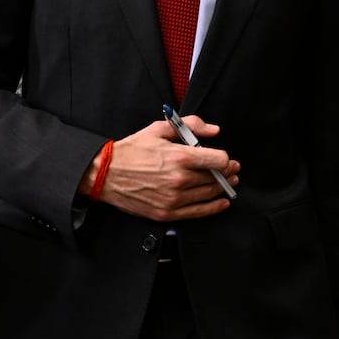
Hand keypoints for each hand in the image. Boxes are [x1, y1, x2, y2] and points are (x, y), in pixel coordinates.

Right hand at [83, 116, 239, 221]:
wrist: (105, 174)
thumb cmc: (131, 151)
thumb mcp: (159, 129)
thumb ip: (191, 126)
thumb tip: (214, 130)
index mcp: (179, 157)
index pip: (218, 160)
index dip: (227, 160)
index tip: (229, 160)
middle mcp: (179, 180)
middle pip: (215, 178)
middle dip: (228, 174)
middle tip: (233, 171)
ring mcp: (173, 199)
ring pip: (209, 194)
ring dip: (223, 189)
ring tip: (228, 185)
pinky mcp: (166, 213)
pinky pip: (198, 212)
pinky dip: (213, 208)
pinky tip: (221, 203)